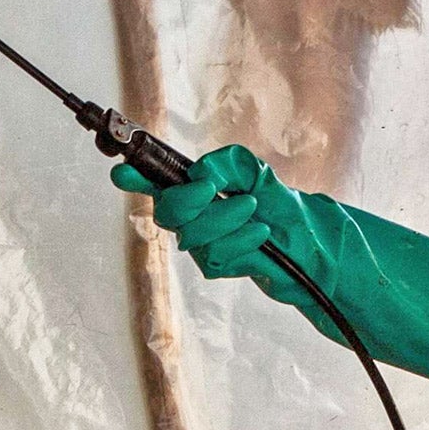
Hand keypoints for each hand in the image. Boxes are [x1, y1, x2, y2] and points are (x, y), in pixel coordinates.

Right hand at [113, 145, 311, 305]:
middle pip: (166, 212)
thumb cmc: (277, 204)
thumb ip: (226, 164)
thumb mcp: (255, 172)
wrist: (305, 240)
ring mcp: (201, 242)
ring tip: (253, 210)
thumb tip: (200, 175)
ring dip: (224, 219)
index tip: (123, 172)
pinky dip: (240, 240)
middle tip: (214, 189)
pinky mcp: (217, 264)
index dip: (134, 178)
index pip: (154, 182)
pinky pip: (216, 254)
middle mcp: (190, 216)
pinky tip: (260, 233)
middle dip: (188, 200)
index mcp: (193, 188)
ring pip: (193, 235)